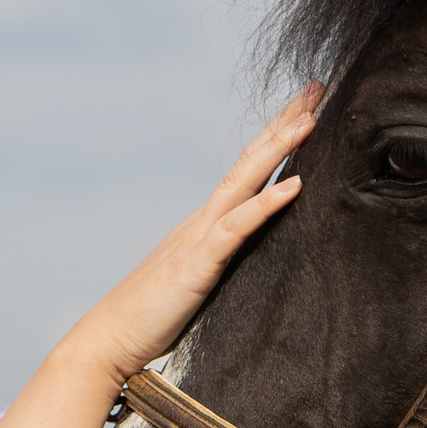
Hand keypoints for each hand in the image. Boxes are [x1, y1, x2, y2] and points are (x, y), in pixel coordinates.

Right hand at [66, 86, 321, 382]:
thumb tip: (252, 261)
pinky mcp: (198, 264)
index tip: (307, 108)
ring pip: (244, 181)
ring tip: (312, 119)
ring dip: (279, 147)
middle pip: (249, 160)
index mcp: (205, 225)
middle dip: (286, 123)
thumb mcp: (199, 284)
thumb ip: (222, 264)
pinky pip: (237, 228)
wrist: (109, 340)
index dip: (277, 137)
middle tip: (318, 87)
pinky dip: (267, 203)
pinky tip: (295, 184)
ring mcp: (198, 238)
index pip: (247, 171)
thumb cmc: (152, 320)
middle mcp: (203, 220)